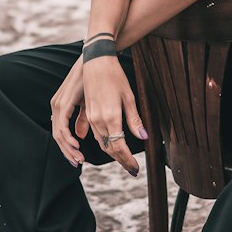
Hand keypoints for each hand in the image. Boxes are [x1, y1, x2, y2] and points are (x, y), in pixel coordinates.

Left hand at [50, 54, 86, 166]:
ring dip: (68, 149)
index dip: (68, 149)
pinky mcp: (63, 103)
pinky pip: (61, 126)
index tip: (78, 160)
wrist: (95, 59)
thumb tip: (81, 137)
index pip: (61, 134)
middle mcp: (56, 106)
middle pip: (57, 137)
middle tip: (78, 163)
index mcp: (61, 107)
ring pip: (58, 135)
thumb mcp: (88, 103)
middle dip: (68, 153)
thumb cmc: (95, 79)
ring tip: (79, 159)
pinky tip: (77, 146)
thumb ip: (82, 120)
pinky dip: (67, 138)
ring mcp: (58, 104)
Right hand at [81, 55, 146, 176]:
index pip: (119, 147)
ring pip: (101, 143)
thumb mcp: (129, 97)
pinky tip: (111, 147)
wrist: (96, 62)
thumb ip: (134, 120)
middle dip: (121, 160)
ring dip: (112, 154)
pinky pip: (95, 135)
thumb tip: (143, 137)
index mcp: (110, 117)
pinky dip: (103, 144)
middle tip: (132, 169)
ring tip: (124, 161)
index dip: (127, 160)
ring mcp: (91, 118)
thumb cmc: (115, 77)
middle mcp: (98, 120)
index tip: (135, 168)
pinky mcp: (88, 114)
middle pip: (109, 148)